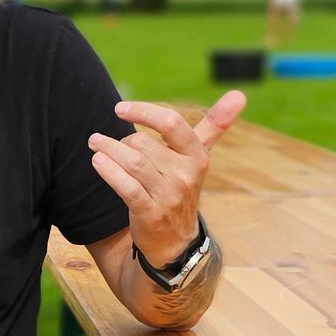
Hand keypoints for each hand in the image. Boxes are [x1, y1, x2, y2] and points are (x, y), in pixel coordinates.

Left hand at [88, 89, 244, 262]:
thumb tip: (239, 94)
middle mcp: (186, 175)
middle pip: (143, 143)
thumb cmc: (182, 189)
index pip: (171, 123)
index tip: (120, 109)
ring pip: (133, 162)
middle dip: (121, 141)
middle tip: (109, 143)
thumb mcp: (199, 158)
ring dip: (109, 150)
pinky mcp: (150, 214)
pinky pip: (127, 187)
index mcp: (197, 156)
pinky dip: (109, 171)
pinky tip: (98, 161)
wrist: (176, 241)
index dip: (143, 112)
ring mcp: (169, 196)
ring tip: (96, 144)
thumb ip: (215, 125)